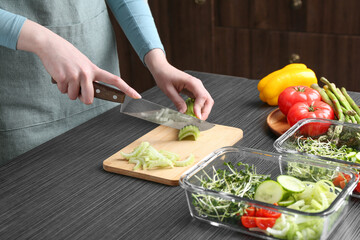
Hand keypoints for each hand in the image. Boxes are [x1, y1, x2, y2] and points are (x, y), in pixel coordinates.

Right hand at [17, 20, 140, 103]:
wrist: (51, 45)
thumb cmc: (69, 56)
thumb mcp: (84, 65)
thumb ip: (90, 80)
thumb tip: (89, 97)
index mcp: (95, 69)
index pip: (115, 80)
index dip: (127, 89)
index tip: (137, 96)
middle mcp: (87, 73)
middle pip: (89, 99)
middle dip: (83, 98)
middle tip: (77, 88)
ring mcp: (75, 75)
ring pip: (73, 96)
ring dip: (69, 90)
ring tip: (67, 76)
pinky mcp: (62, 77)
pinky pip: (63, 91)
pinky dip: (60, 86)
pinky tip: (59, 74)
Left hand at [144, 49, 213, 119]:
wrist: (162, 69)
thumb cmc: (164, 76)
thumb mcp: (169, 91)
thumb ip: (177, 101)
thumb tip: (184, 113)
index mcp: (192, 82)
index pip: (202, 96)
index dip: (200, 108)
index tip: (196, 117)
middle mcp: (197, 84)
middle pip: (208, 100)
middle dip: (205, 111)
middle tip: (198, 121)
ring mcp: (196, 87)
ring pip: (206, 101)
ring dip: (202, 110)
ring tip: (195, 118)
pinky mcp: (194, 91)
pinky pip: (200, 101)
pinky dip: (198, 108)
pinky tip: (192, 112)